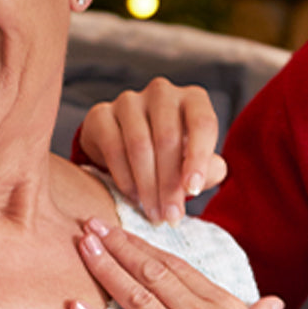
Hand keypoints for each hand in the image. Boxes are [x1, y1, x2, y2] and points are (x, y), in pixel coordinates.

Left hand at [68, 219, 307, 308]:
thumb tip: (270, 302)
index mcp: (221, 303)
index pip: (173, 265)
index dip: (141, 245)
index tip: (117, 230)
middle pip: (149, 271)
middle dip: (117, 245)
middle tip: (90, 226)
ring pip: (134, 295)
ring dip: (105, 269)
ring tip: (82, 248)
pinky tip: (75, 308)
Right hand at [79, 79, 227, 225]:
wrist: (123, 144)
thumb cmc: (167, 154)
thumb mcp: (193, 160)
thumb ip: (207, 169)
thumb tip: (200, 180)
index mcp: (193, 98)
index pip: (202, 124)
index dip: (198, 159)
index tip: (193, 191)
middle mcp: (162, 92)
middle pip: (168, 139)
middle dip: (169, 184)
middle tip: (170, 216)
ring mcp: (128, 101)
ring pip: (139, 145)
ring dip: (146, 186)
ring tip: (152, 213)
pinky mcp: (100, 114)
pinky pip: (113, 148)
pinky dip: (124, 178)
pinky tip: (133, 197)